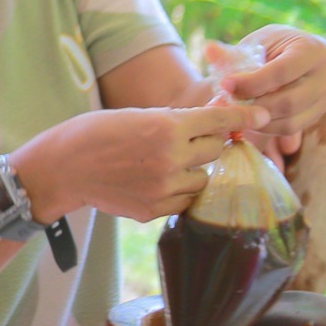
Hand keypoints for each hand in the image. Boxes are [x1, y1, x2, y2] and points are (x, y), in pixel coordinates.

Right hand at [20, 103, 268, 223]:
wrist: (63, 168)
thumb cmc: (97, 132)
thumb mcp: (138, 115)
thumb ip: (178, 120)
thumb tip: (217, 119)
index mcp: (166, 127)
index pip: (219, 120)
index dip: (243, 116)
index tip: (262, 115)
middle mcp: (170, 158)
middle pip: (215, 150)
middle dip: (207, 143)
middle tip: (188, 139)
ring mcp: (163, 188)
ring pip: (202, 178)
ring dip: (193, 170)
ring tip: (165, 162)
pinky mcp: (154, 210)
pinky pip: (185, 201)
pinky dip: (179, 191)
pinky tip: (155, 180)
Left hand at [222, 25, 325, 151]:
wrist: (290, 56)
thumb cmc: (269, 47)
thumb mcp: (253, 44)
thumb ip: (232, 52)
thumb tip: (209, 49)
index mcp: (313, 49)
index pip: (282, 72)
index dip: (251, 82)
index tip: (225, 84)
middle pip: (288, 101)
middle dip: (253, 106)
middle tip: (226, 104)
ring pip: (290, 120)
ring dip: (257, 120)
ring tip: (234, 110)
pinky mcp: (319, 114)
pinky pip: (290, 128)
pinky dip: (265, 127)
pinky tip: (248, 116)